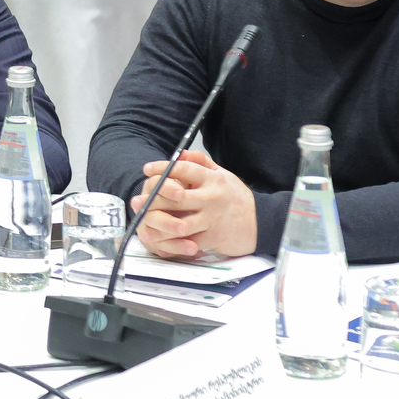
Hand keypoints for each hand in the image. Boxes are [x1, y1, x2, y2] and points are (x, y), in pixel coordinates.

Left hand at [130, 150, 255, 257]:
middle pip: (176, 197)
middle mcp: (211, 198)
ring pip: (180, 222)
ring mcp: (212, 219)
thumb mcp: (223, 175)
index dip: (163, 168)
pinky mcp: (213, 238)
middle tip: (137, 201)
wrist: (261, 222)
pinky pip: (189, 242)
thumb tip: (180, 154)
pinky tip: (160, 242)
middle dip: (154, 199)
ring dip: (159, 225)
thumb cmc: (237, 198)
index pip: (184, 170)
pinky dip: (173, 243)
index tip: (147, 169)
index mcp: (212, 180)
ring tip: (144, 225)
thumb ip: (201, 163)